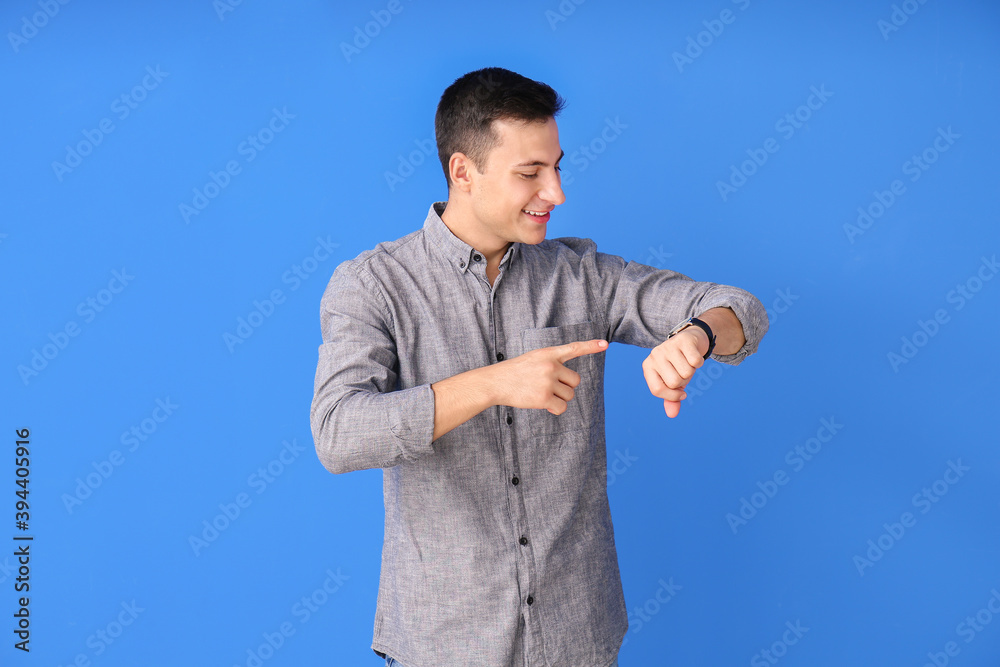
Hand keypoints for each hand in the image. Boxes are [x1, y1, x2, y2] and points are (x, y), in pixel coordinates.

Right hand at [490, 339, 607, 414]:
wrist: (496, 382)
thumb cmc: (514, 372)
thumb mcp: (533, 360)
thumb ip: (552, 365)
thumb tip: (569, 385)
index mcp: (548, 354)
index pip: (574, 348)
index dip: (590, 346)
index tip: (605, 344)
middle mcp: (551, 366)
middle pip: (575, 381)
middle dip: (566, 387)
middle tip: (549, 388)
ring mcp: (548, 382)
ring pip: (569, 395)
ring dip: (559, 399)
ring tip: (541, 395)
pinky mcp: (544, 397)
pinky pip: (562, 407)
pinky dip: (556, 409)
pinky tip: (544, 406)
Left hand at [642, 327, 709, 417]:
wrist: (689, 340)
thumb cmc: (678, 364)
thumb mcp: (673, 382)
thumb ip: (671, 398)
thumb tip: (672, 414)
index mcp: (648, 366)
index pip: (656, 390)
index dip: (672, 396)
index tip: (681, 394)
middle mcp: (655, 355)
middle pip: (674, 382)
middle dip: (684, 381)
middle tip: (683, 371)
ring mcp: (668, 346)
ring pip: (686, 373)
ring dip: (692, 371)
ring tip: (687, 363)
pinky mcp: (683, 340)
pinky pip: (696, 362)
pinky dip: (699, 362)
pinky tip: (693, 356)